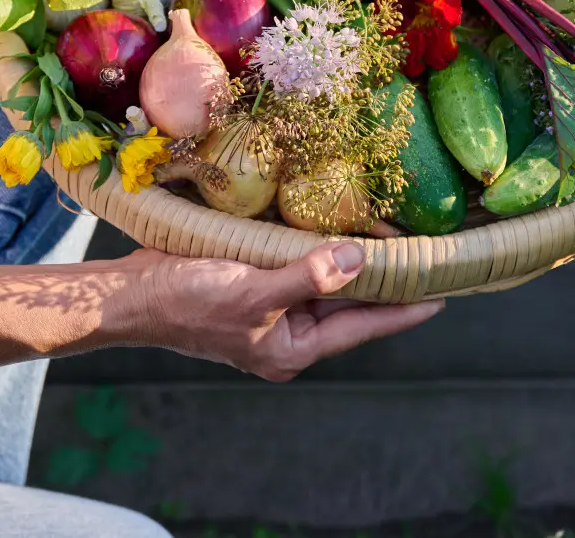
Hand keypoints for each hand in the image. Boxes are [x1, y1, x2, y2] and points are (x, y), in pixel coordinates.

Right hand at [120, 243, 443, 381]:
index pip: (363, 325)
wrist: (130, 295)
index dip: (405, 307)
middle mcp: (288, 333)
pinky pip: (300, 266)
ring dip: (354, 260)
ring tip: (397, 237)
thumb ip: (309, 277)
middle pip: (350, 304)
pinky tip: (339, 226)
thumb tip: (360, 260)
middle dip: (384, 278)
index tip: (444, 293)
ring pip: (327, 282)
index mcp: (293, 348)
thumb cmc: (187, 301)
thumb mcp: (253, 291)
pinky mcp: (255, 283)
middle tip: (427, 254)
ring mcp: (271, 309)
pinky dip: (320, 248)